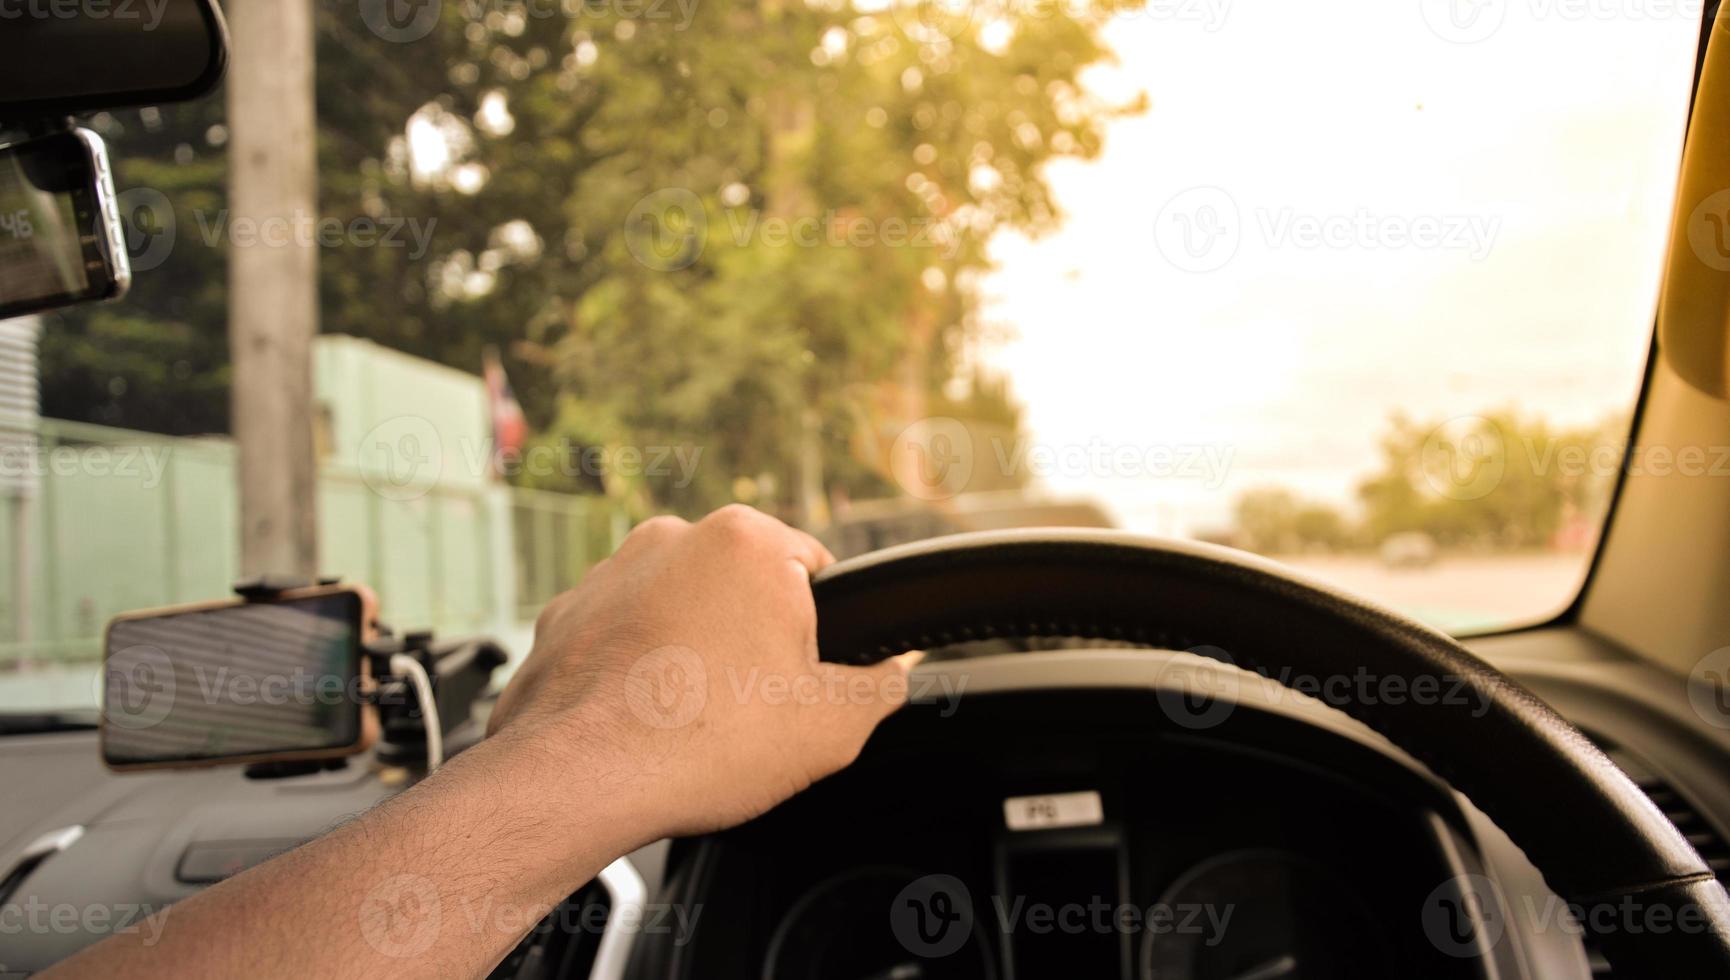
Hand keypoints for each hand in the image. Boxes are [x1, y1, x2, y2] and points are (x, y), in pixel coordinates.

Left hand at [488, 504, 916, 842]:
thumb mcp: (832, 726)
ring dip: (691, 652)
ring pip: (679, 610)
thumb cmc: (700, 743)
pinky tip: (642, 721)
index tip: (800, 679)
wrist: (578, 781)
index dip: (819, 633)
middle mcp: (672, 538)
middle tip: (748, 709)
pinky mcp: (566, 616)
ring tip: (690, 720)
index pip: (814, 569)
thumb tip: (890, 671)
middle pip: (742, 588)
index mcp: (746, 541)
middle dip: (750, 640)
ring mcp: (610, 574)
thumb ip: (880, 685)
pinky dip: (635, 671)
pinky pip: (622, 638)